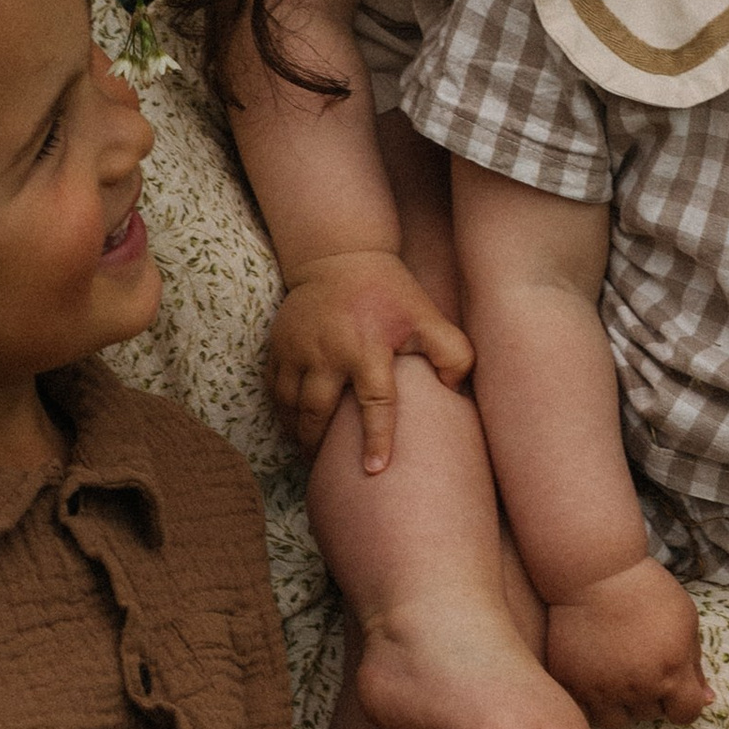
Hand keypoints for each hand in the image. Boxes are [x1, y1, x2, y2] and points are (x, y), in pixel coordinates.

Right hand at [266, 252, 473, 466]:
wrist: (340, 258)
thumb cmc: (390, 294)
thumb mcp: (428, 316)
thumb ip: (452, 353)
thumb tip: (455, 393)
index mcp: (368, 346)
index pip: (375, 402)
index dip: (376, 438)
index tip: (374, 470)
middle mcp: (328, 350)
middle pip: (317, 413)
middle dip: (318, 446)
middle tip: (326, 468)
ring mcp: (298, 348)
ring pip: (290, 405)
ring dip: (298, 433)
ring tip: (310, 452)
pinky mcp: (278, 344)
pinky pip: (273, 389)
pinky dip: (281, 412)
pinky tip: (294, 425)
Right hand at [543, 560, 712, 727]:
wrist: (594, 571)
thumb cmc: (646, 590)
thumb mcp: (686, 621)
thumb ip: (695, 665)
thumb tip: (707, 700)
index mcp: (672, 672)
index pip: (686, 714)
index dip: (683, 704)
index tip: (675, 690)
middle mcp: (638, 687)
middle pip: (650, 715)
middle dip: (650, 696)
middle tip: (640, 665)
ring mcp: (601, 688)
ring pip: (616, 721)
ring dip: (620, 704)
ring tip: (617, 675)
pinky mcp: (570, 681)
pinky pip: (584, 708)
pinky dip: (591, 698)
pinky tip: (594, 674)